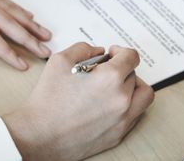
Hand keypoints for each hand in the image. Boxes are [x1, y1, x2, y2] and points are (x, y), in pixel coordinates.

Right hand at [2, 43, 154, 160]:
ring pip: (143, 96)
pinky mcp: (118, 134)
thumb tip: (98, 51)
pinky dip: (129, 105)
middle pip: (134, 75)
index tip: (113, 54)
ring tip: (117, 85)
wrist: (39, 135)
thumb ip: (83, 49)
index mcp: (110, 78)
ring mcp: (122, 119)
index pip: (131, 57)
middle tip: (106, 70)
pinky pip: (136, 115)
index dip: (121, 51)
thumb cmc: (47, 100)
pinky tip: (112, 102)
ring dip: (133, 86)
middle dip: (122, 68)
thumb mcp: (60, 60)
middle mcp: (122, 99)